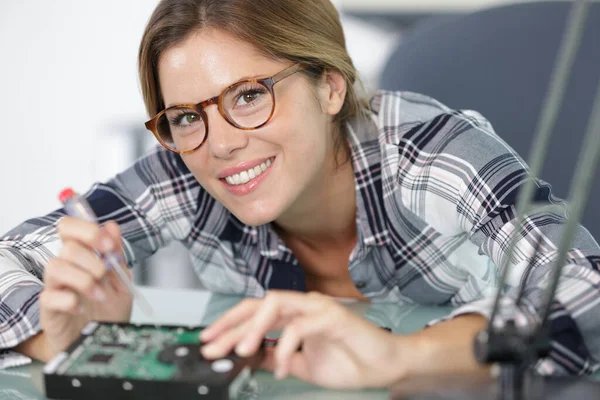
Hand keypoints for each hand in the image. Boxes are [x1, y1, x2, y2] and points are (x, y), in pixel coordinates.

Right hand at [40, 217, 132, 356]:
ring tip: (99, 295)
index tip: (108, 244)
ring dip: (83, 279)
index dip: (87, 230)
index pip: (70, 228)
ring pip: (55, 267)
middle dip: (93, 260)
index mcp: (83, 258)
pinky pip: (49, 297)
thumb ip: (117, 255)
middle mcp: (67, 270)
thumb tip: (112, 227)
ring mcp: (55, 289)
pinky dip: (71, 301)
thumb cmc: (107, 313)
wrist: (101, 344)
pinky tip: (83, 308)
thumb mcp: (122, 282)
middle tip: (106, 275)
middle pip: (67, 247)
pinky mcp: (48, 311)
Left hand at [199, 291, 407, 388]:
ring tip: (239, 350)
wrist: (384, 366)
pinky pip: (300, 327)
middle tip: (212, 345)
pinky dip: (285, 347)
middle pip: (258, 305)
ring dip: (253, 328)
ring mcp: (317, 308)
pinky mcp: (332, 316)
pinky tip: (280, 366)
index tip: (208, 340)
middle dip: (231, 325)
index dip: (229, 323)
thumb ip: (278, 358)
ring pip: (276, 305)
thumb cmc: (350, 361)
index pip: (254, 311)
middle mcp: (303, 306)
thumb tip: (251, 358)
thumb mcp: (303, 365)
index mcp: (294, 315)